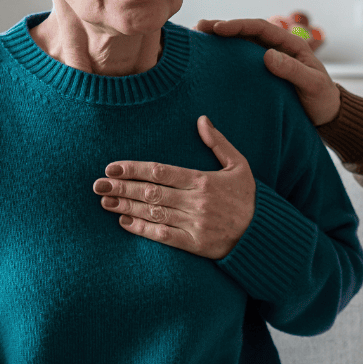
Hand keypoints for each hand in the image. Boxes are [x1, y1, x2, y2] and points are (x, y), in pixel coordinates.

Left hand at [95, 116, 254, 258]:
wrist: (264, 235)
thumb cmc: (249, 198)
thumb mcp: (240, 165)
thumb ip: (219, 143)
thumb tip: (202, 119)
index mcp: (203, 180)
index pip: (161, 171)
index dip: (134, 169)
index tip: (112, 167)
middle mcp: (196, 202)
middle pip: (151, 192)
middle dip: (122, 187)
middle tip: (98, 184)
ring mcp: (195, 224)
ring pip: (153, 213)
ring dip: (126, 207)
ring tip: (105, 201)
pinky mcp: (195, 244)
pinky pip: (163, 236)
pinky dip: (142, 229)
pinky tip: (125, 222)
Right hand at [196, 16, 341, 125]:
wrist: (326, 115)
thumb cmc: (322, 99)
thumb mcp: (312, 85)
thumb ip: (292, 71)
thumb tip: (267, 55)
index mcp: (290, 44)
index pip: (260, 28)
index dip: (238, 26)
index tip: (219, 29)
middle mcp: (276, 48)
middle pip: (246, 32)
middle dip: (222, 28)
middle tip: (199, 28)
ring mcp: (268, 60)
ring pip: (241, 45)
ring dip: (220, 41)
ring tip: (196, 39)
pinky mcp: (262, 74)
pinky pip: (241, 62)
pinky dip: (225, 58)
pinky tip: (208, 60)